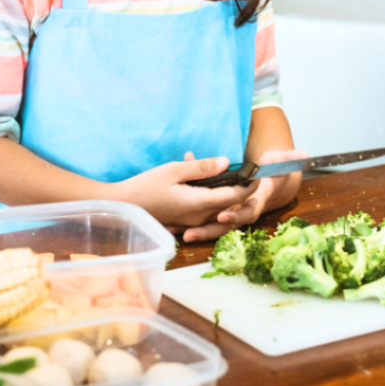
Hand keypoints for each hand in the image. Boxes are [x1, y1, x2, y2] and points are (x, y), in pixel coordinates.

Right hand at [115, 155, 257, 232]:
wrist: (124, 206)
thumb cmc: (146, 186)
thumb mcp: (173, 170)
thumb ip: (202, 167)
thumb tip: (227, 162)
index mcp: (199, 204)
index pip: (235, 196)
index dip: (250, 184)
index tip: (260, 171)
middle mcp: (200, 218)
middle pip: (230, 203)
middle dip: (241, 187)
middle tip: (248, 169)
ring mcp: (193, 223)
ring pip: (220, 207)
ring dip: (225, 191)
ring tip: (224, 172)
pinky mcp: (187, 222)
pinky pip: (207, 210)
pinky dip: (211, 196)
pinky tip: (202, 180)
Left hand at [181, 148, 308, 242]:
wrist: (275, 182)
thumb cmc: (276, 170)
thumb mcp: (282, 162)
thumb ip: (290, 159)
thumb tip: (304, 155)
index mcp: (258, 199)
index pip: (247, 211)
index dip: (236, 215)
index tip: (222, 216)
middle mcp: (245, 209)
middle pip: (227, 224)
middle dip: (210, 230)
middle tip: (191, 233)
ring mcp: (234, 211)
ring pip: (216, 225)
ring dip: (200, 230)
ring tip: (180, 235)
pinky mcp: (225, 208)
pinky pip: (210, 216)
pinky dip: (195, 220)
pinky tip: (177, 223)